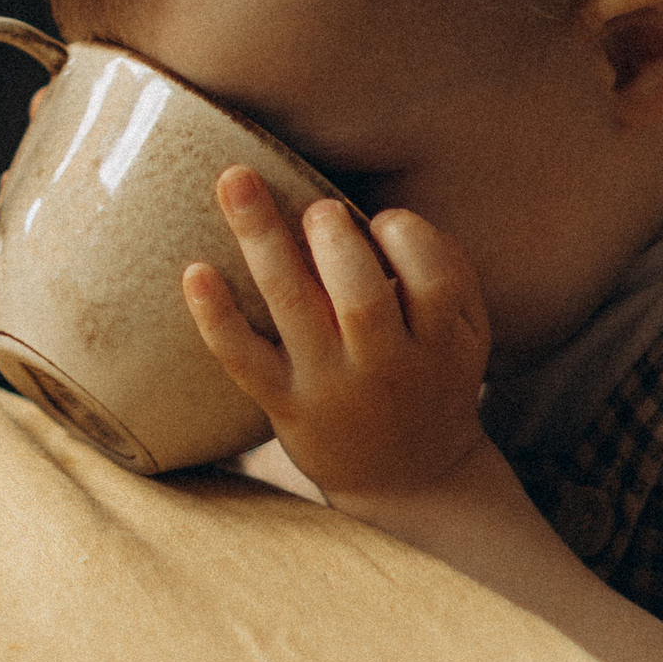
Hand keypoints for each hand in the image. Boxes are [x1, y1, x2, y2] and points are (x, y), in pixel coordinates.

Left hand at [184, 176, 491, 503]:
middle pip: (360, 297)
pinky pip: (244, 359)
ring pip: (294, 307)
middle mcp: (386, 367)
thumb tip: (380, 213)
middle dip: (333, 239)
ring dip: (264, 239)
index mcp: (441, 342)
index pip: (433, 278)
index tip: (384, 222)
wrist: (409, 480)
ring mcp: (330, 386)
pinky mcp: (284, 402)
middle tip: (318, 211)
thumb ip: (445, 271)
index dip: (406, 235)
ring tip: (237, 181)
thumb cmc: (432, 374)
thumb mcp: (467, 332)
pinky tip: (195, 271)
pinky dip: (217, 316)